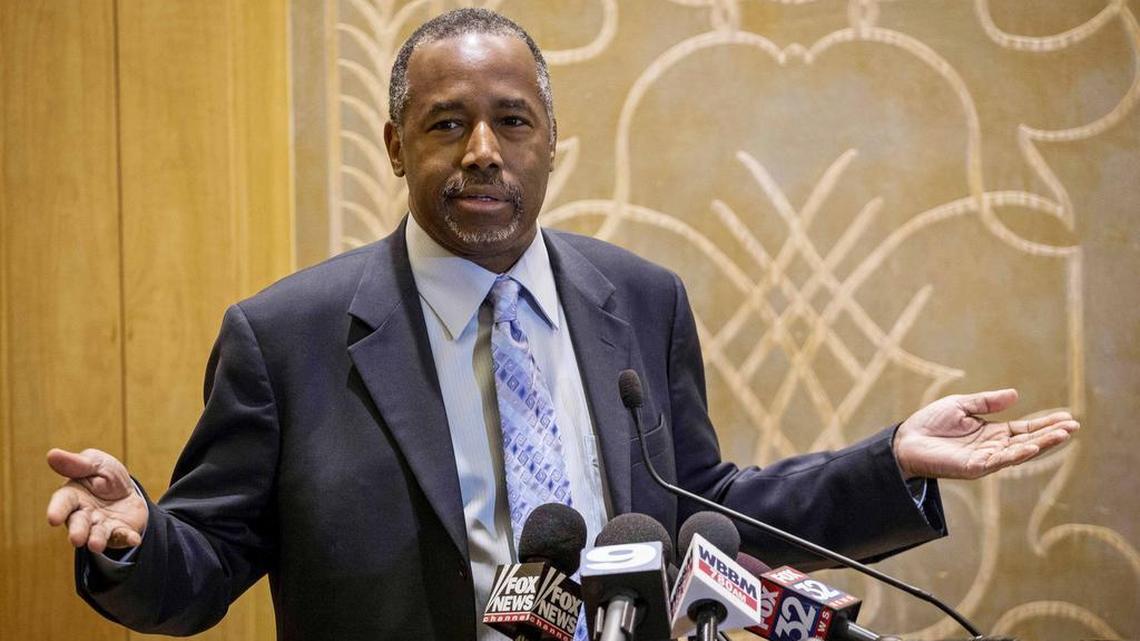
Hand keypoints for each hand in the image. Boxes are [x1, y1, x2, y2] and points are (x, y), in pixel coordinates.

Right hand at [46, 448, 147, 553]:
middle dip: (77, 531)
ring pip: (97, 534)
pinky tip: (134, 539)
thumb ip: (76, 463)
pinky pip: (122, 536)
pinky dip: (127, 538)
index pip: (62, 503)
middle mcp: (83, 514)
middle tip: (76, 539)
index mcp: (72, 496)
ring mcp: (101, 525)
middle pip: (78, 523)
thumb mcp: (94, 463)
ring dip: (97, 540)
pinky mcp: (119, 531)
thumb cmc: (103, 475)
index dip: (57, 510)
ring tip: (96, 545)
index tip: (53, 519)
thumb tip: (52, 454)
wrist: (127, 489)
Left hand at [893, 389, 1078, 479]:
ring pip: (1019, 453)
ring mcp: (984, 459)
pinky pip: (998, 462)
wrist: (905, 440)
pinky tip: (1031, 448)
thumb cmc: (930, 424)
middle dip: (1051, 435)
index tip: (1067, 418)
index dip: (1045, 425)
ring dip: (1041, 444)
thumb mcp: (961, 406)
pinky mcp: (973, 468)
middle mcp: (992, 448)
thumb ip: (986, 402)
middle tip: (1073, 427)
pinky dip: (1016, 455)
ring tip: (1062, 435)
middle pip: (1028, 441)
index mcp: (991, 433)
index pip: (1025, 429)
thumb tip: (1015, 395)